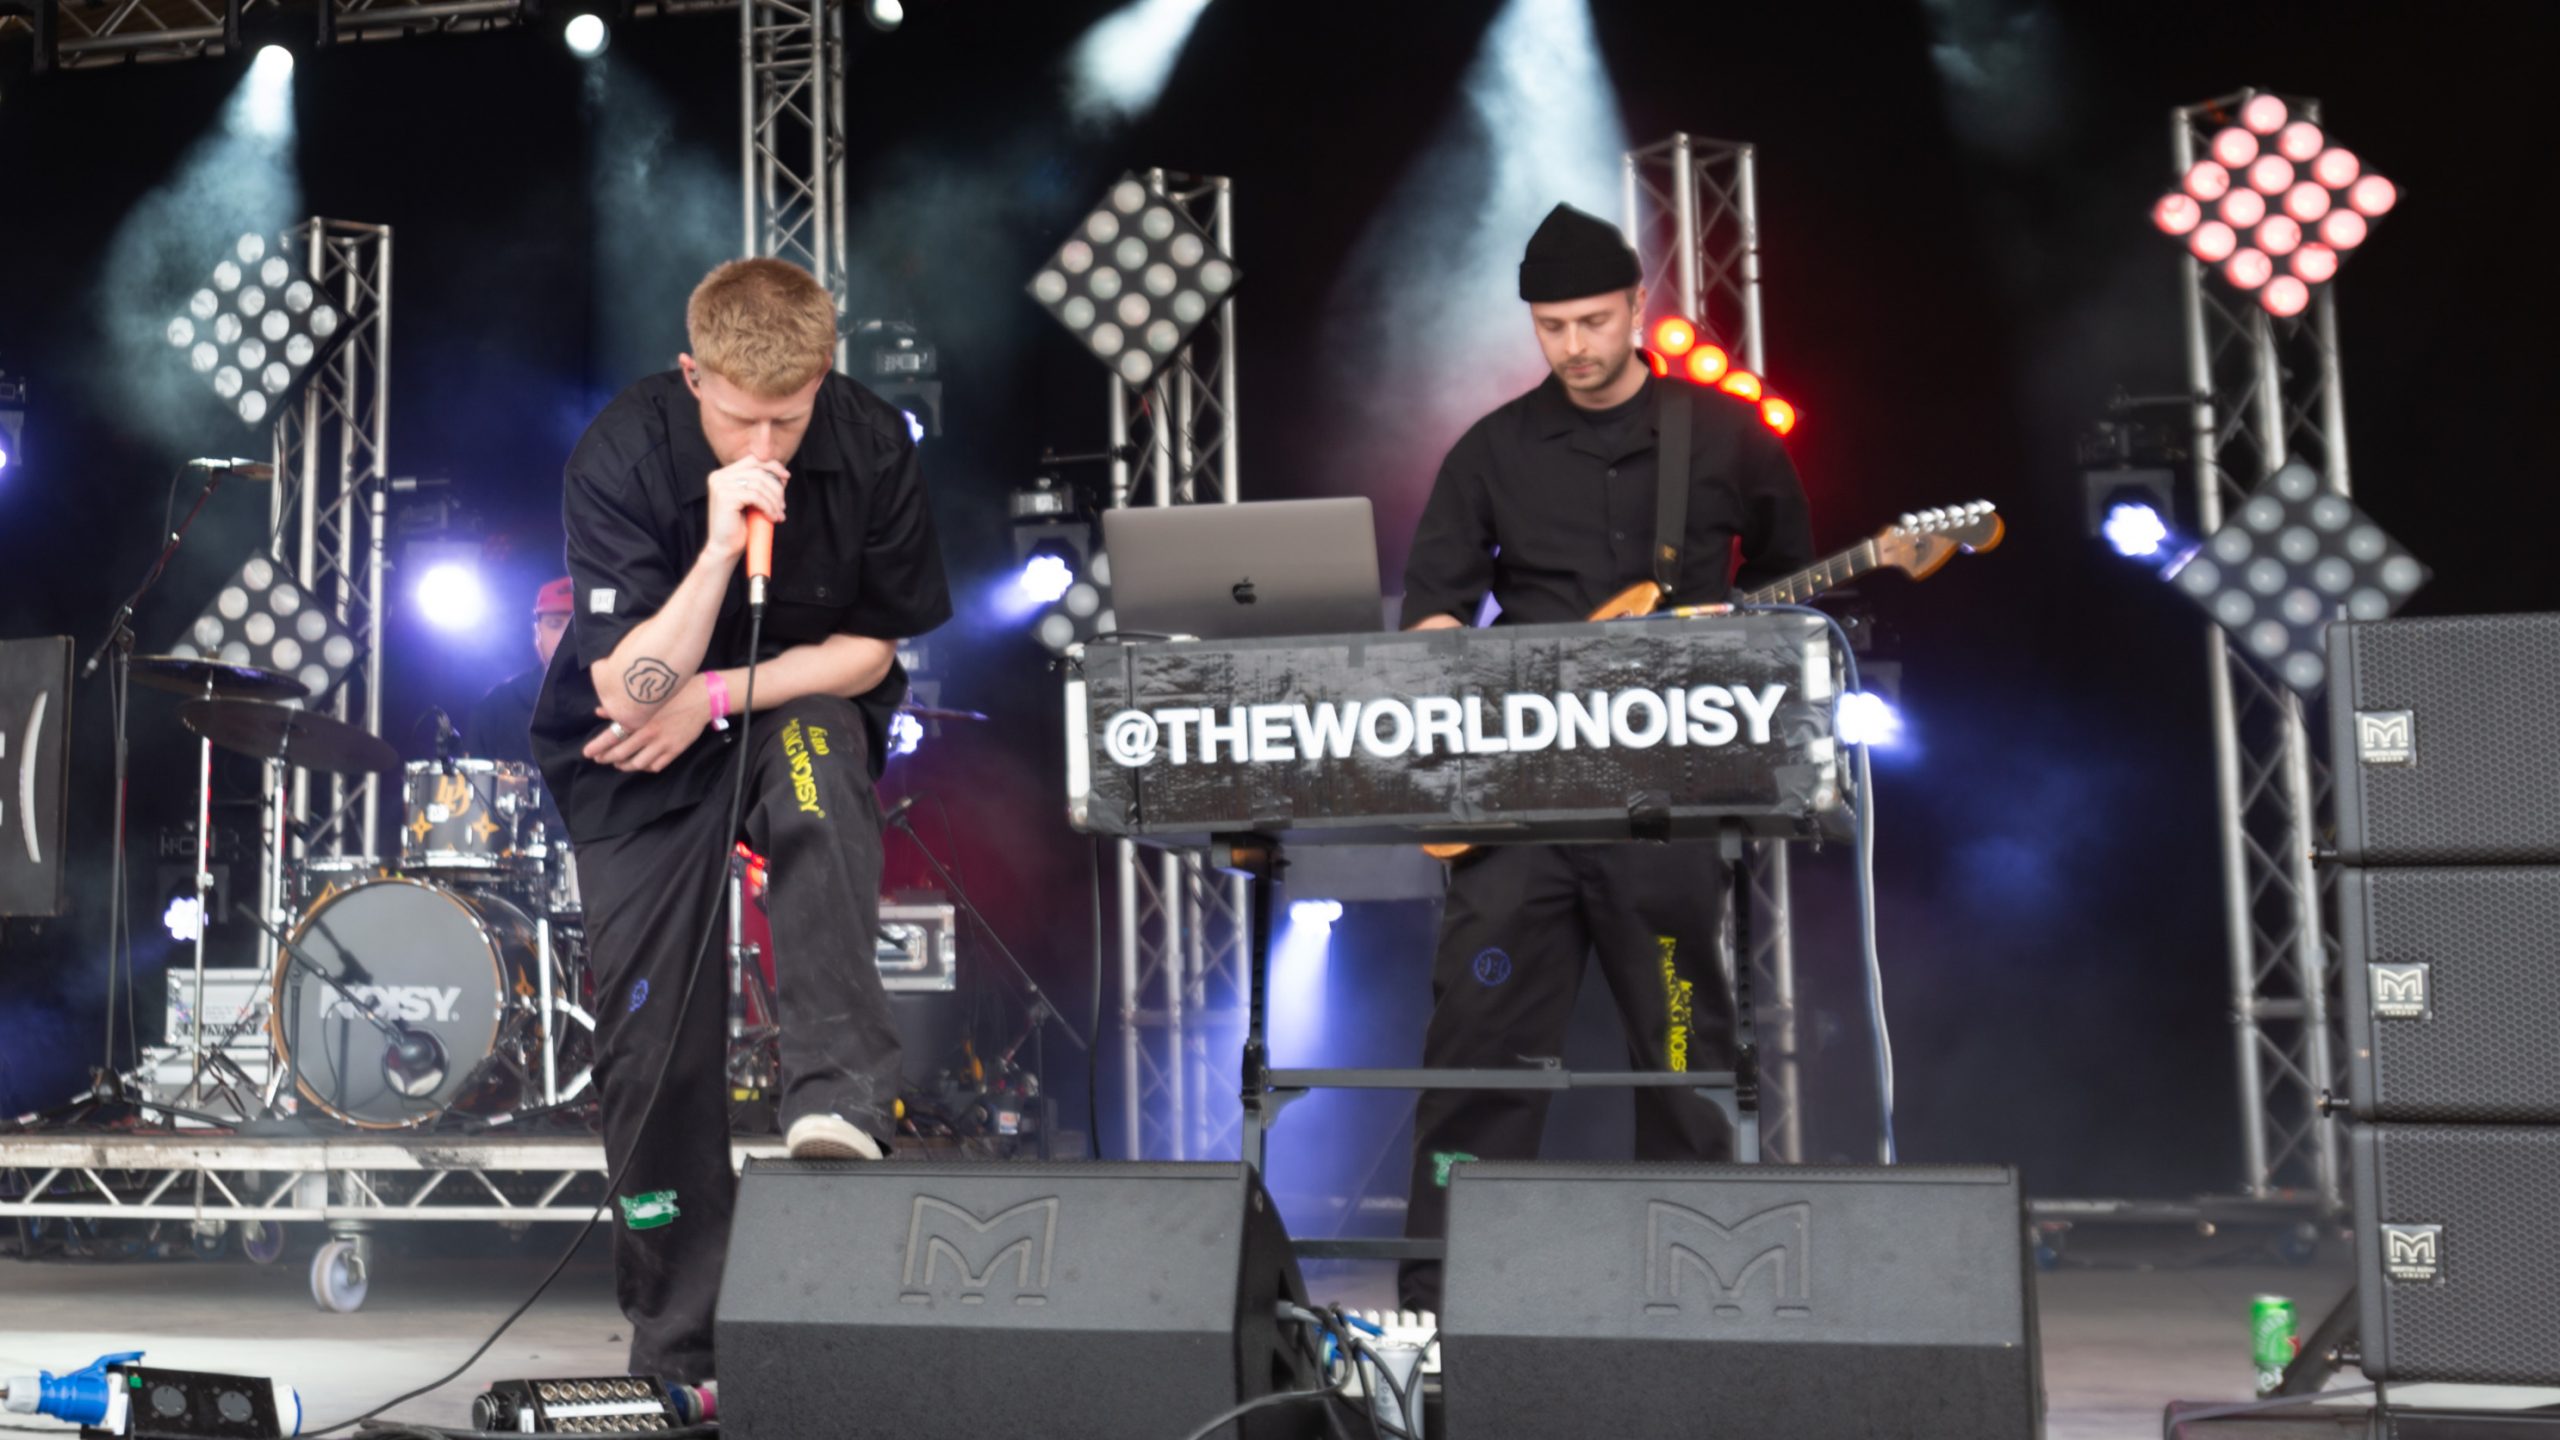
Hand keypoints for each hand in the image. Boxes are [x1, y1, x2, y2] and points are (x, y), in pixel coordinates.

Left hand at [584, 680, 711, 772]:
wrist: (704, 697)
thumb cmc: (675, 692)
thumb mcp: (648, 695)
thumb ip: (623, 706)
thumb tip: (600, 711)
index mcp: (640, 719)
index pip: (612, 736)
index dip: (597, 746)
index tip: (587, 753)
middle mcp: (649, 733)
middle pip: (622, 753)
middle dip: (607, 758)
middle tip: (600, 759)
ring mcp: (663, 744)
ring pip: (638, 764)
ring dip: (625, 766)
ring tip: (618, 763)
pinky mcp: (675, 750)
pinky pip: (656, 766)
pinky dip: (645, 767)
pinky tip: (641, 763)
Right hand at [704, 455, 788, 562]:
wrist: (724, 548)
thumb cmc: (739, 526)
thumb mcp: (753, 502)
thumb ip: (763, 486)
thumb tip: (783, 475)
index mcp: (723, 475)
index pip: (752, 460)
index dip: (772, 466)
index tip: (786, 477)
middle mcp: (719, 477)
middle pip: (758, 471)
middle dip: (776, 488)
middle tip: (782, 506)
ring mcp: (720, 486)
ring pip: (759, 484)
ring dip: (774, 500)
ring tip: (779, 515)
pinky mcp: (725, 497)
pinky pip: (756, 496)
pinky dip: (768, 507)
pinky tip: (772, 518)